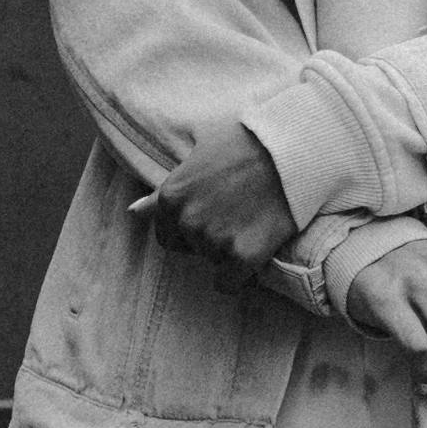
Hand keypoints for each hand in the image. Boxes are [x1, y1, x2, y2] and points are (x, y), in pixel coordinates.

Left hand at [134, 118, 298, 268]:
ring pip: (213, 263)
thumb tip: (134, 212)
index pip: (167, 236)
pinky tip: (256, 250)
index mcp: (171, 197)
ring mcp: (213, 239)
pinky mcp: (242, 255)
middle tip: (238, 215)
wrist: (292, 148)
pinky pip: (230, 283)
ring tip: (253, 221)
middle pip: (191, 250)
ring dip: (230, 251)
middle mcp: (187, 221)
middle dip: (210, 240)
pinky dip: (242, 274)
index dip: (191, 229)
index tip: (216, 214)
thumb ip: (162, 191)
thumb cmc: (246, 144)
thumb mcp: (197, 158)